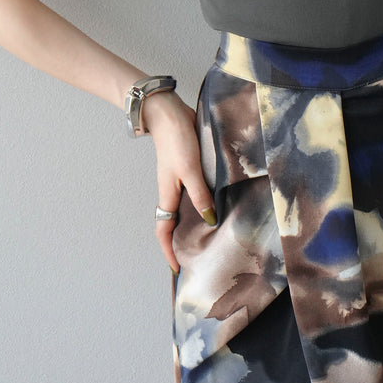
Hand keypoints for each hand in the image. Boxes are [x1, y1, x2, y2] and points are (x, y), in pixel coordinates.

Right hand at [143, 92, 214, 273]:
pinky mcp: (190, 169)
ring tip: (212, 238)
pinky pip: (195, 194)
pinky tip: (219, 205)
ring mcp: (180, 181)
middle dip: (182, 243)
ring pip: (186, 210)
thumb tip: (210, 219)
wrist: (168, 112)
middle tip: (199, 259)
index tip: (178, 270)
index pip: (164, 231)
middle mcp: (172, 191)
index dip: (168, 252)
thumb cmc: (176, 141)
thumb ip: (200, 194)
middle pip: (175, 224)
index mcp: (167, 195)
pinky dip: (203, 204)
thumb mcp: (190, 170)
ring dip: (195, 224)